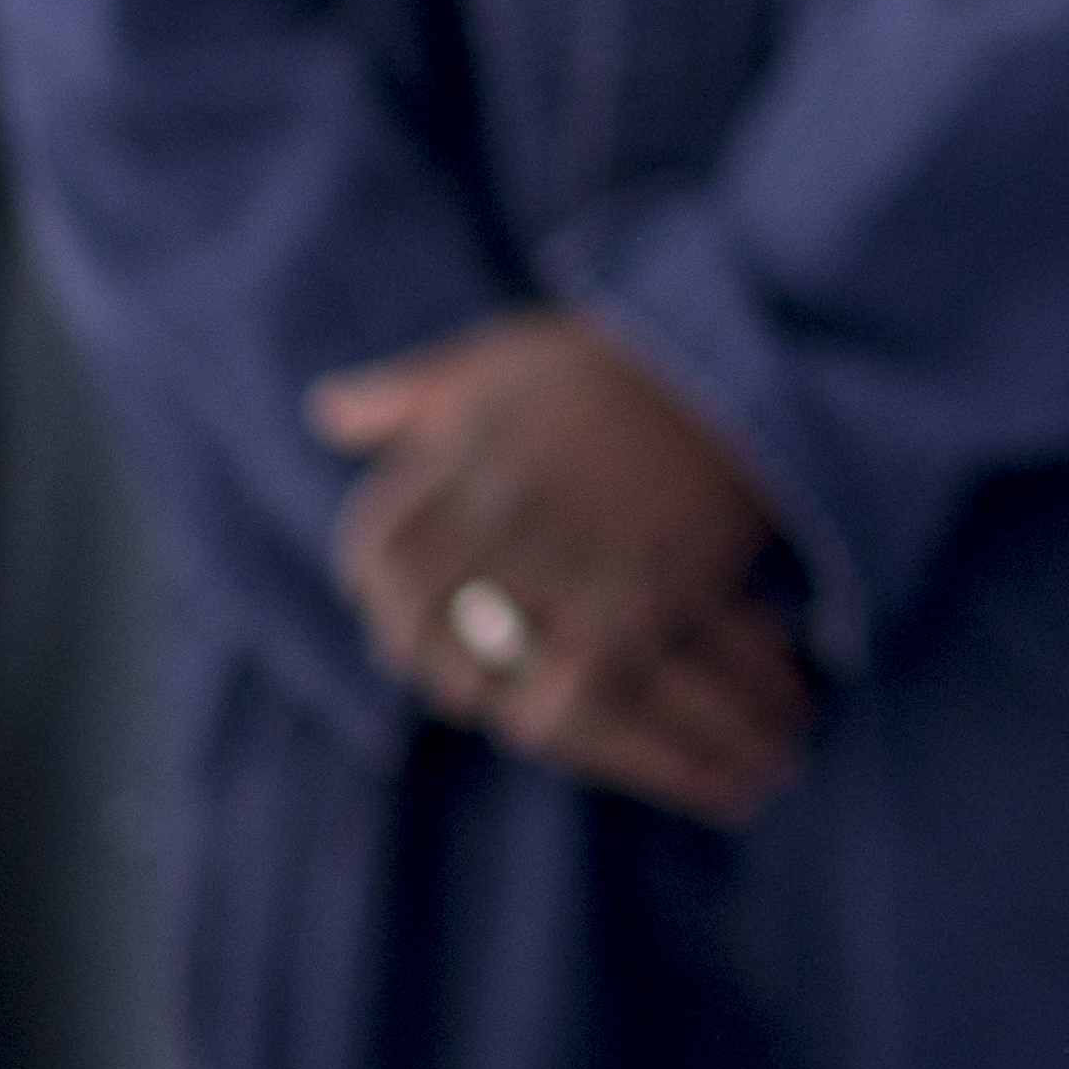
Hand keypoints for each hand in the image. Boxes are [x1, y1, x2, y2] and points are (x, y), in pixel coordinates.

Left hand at [310, 313, 810, 823]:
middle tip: (438, 660)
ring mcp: (572, 554)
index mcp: (467, 444)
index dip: (370, 582)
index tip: (388, 597)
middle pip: (415, 609)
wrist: (743, 368)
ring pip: (478, 659)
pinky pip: (570, 687)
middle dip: (414, 646)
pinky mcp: (641, 594)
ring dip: (473, 688)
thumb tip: (326, 412)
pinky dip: (551, 713)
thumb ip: (410, 390)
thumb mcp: (504, 356)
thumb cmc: (618, 363)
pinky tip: (554, 709)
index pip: (376, 540)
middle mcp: (506, 501)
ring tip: (489, 692)